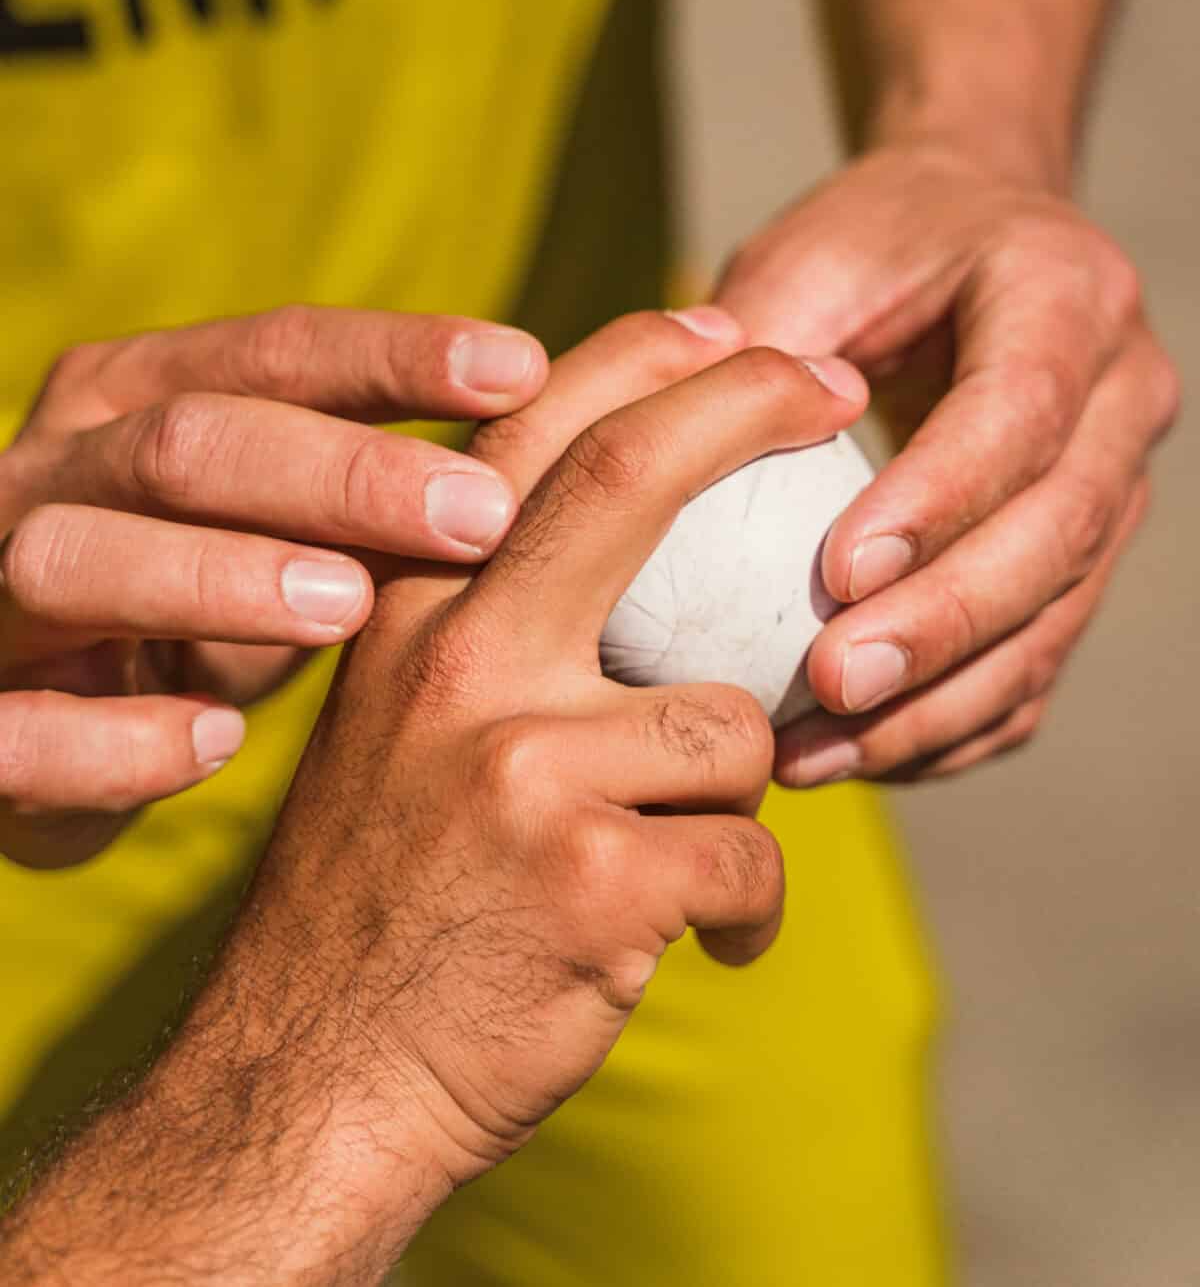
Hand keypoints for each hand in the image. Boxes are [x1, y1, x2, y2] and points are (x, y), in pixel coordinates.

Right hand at [0, 305, 546, 866]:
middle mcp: (55, 473)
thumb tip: (569, 428)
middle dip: (337, 473)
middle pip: (189, 443)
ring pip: (76, 559)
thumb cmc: (202, 602)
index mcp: (138, 398)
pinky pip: (16, 728)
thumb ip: (378, 481)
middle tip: (478, 516)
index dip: (393, 355)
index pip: (273, 353)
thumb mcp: (284, 526)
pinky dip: (109, 737)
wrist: (44, 723)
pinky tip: (213, 742)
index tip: (522, 367)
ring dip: (215, 579)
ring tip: (348, 609)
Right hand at [232, 311, 865, 1228]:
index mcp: (404, 619)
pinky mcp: (593, 878)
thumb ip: (488, 639)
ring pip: (731, 724)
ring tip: (695, 858)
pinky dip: (750, 904)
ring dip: (739, 796)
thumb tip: (630, 570)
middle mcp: (453, 664)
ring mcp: (522, 766)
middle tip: (833, 386)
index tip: (723, 330)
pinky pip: (750, 856)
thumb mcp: (393, 733)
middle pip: (627, 475)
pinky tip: (712, 937)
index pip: (523, 439)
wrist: (311, 1083)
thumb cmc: (375, 904)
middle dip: (746, 403)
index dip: (634, 358)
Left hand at [717, 141, 1179, 783]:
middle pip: (1054, 536)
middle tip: (829, 688)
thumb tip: (675, 454)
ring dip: (939, 704)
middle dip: (942, 627)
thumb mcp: (809, 259)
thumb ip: (761, 342)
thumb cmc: (873, 250)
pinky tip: (857, 755)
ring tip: (823, 754)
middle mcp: (1117, 396)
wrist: (968, 250)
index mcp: (1063, 293)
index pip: (1018, 411)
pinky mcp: (1079, 566)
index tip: (839, 574)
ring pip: (1052, 623)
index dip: (939, 500)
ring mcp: (1113, 490)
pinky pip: (1034, 668)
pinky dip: (950, 725)